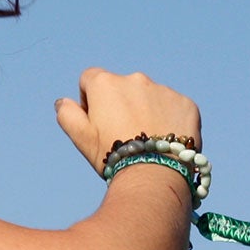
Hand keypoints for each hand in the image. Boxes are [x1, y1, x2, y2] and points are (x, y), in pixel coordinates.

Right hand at [54, 68, 201, 175]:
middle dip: (120, 105)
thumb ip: (67, 114)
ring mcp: (163, 90)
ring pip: (148, 96)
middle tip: (122, 134)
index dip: (89, 98)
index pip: (90, 78)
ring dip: (144, 111)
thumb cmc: (112, 154)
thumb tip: (63, 101)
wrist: (154, 171)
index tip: (97, 120)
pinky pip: (172, 106)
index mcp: (105, 84)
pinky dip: (167, 119)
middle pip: (122, 87)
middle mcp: (135, 79)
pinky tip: (163, 139)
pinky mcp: (185, 103)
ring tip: (145, 139)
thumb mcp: (80, 136)